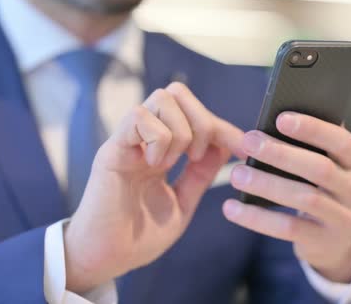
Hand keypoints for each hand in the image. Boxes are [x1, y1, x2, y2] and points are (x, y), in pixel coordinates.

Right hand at [64, 83, 243, 292]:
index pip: (196, 117)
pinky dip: (158, 138)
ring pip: (162, 98)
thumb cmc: (139, 236)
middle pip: (177, 93)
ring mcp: (128, 141)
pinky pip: (139, 117)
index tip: (244, 148)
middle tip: (197, 156)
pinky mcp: (112, 149)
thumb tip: (224, 147)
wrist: (106, 258)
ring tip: (171, 163)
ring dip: (180, 131)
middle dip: (202, 120)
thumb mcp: (182, 202)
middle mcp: (144, 139)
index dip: (224, 128)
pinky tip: (155, 165)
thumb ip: (200, 174)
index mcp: (161, 149)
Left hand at [223, 111, 350, 282]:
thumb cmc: (321, 187)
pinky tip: (232, 208)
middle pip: (321, 169)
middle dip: (282, 154)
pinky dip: (257, 218)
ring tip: (237, 174)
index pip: (341, 141)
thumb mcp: (325, 164)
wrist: (337, 239)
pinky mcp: (322, 241)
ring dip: (267, 185)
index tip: (280, 119)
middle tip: (249, 142)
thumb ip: (310, 145)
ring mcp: (342, 217)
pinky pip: (287, 228)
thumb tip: (274, 118)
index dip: (313, 129)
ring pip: (305, 198)